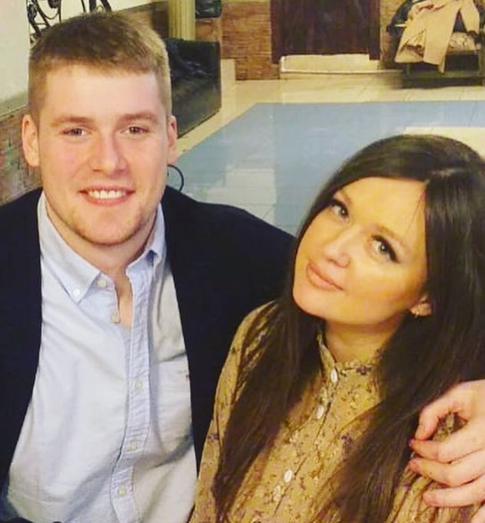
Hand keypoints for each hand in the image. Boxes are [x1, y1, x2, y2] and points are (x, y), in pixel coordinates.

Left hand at [408, 380, 484, 521]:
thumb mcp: (461, 393)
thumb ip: (435, 410)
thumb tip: (418, 434)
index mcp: (483, 431)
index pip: (445, 451)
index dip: (423, 449)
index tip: (413, 443)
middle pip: (455, 474)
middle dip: (429, 471)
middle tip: (414, 465)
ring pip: (474, 493)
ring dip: (448, 499)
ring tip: (429, 497)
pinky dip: (482, 517)